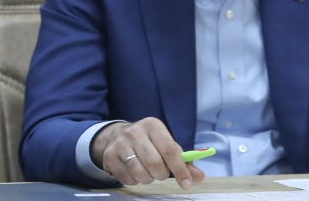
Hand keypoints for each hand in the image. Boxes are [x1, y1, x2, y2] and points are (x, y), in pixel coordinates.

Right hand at [89, 118, 204, 188]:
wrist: (116, 135)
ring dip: (148, 179)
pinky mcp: (109, 155)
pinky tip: (134, 172)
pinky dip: (135, 181)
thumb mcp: (166, 145)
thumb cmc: (148, 142)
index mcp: (152, 125)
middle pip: (155, 164)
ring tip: (147, 172)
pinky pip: (127, 179)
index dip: (180, 169)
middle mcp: (134, 132)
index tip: (186, 183)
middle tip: (160, 173)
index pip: (169, 150)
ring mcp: (119, 143)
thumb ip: (184, 161)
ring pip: (140, 173)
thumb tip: (199, 177)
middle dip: (161, 175)